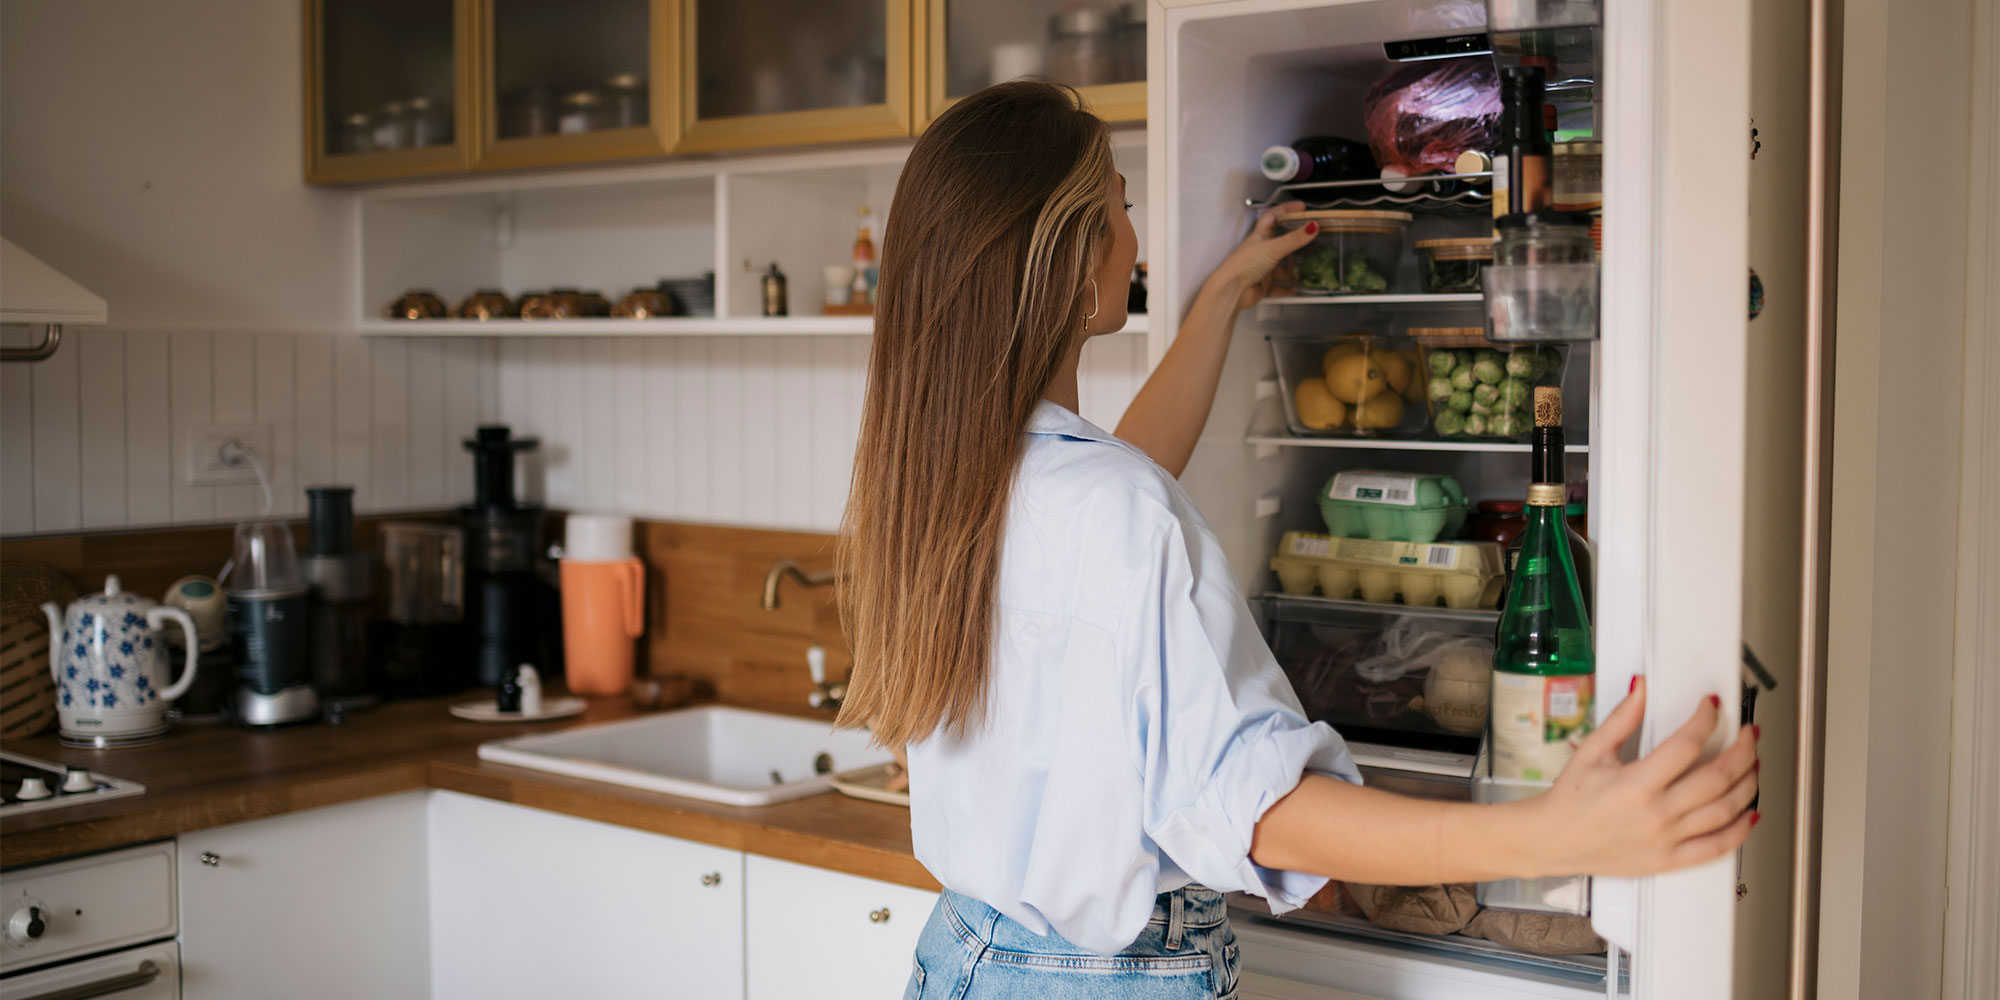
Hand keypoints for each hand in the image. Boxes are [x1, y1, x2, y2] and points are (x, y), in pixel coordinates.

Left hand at [1204, 201, 1317, 308]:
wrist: (1231, 291)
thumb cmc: (1243, 265)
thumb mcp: (1272, 248)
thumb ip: (1294, 239)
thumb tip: (1312, 226)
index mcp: (1259, 236)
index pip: (1272, 217)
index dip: (1285, 210)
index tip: (1300, 208)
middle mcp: (1260, 251)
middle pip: (1281, 243)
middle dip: (1296, 243)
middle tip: (1312, 241)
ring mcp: (1262, 269)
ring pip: (1282, 267)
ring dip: (1294, 269)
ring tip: (1308, 268)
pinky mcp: (1262, 285)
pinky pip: (1279, 287)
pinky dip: (1288, 289)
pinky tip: (1297, 290)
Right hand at [1522, 677, 1760, 877]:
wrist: (1553, 841)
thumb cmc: (1569, 801)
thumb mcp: (1591, 752)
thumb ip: (1622, 719)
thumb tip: (1641, 689)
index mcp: (1636, 784)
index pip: (1687, 745)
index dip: (1706, 720)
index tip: (1712, 708)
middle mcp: (1656, 813)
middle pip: (1717, 777)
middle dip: (1743, 750)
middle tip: (1749, 735)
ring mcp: (1666, 839)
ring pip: (1725, 811)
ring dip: (1748, 784)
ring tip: (1753, 765)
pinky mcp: (1669, 860)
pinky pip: (1717, 847)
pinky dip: (1740, 831)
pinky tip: (1749, 814)